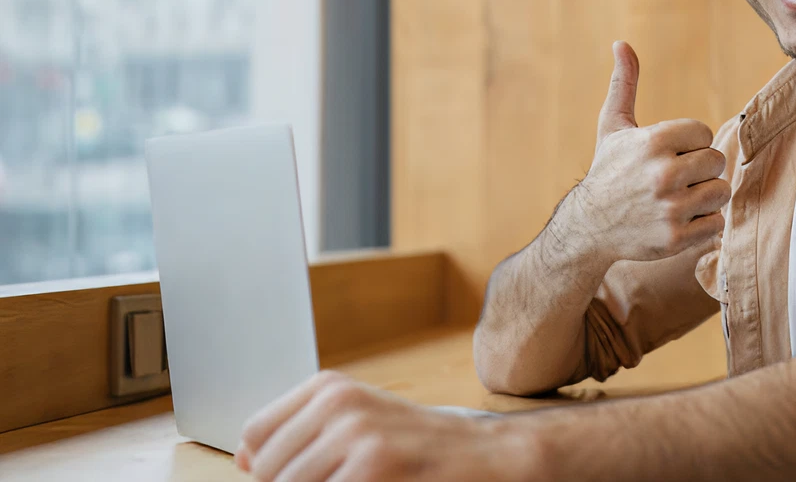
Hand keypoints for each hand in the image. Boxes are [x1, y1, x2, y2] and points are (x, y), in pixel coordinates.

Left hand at [235, 371, 542, 480]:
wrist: (486, 456)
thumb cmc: (419, 447)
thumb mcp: (356, 426)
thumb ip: (299, 436)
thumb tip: (243, 457)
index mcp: (328, 389)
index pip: (254, 439)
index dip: (270, 470)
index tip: (306, 474)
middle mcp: (337, 404)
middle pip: (269, 474)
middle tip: (349, 479)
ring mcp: (355, 434)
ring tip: (367, 481)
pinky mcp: (374, 464)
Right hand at [553, 41, 728, 264]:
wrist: (587, 227)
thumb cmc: (607, 171)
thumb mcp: (613, 126)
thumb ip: (624, 84)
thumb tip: (621, 43)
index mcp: (654, 141)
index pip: (703, 133)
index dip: (689, 144)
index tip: (669, 154)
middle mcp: (664, 174)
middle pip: (716, 162)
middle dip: (700, 170)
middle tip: (677, 178)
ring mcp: (671, 208)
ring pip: (721, 193)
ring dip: (705, 197)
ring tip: (679, 198)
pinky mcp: (676, 238)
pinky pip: (716, 224)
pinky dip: (703, 225)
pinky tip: (678, 220)